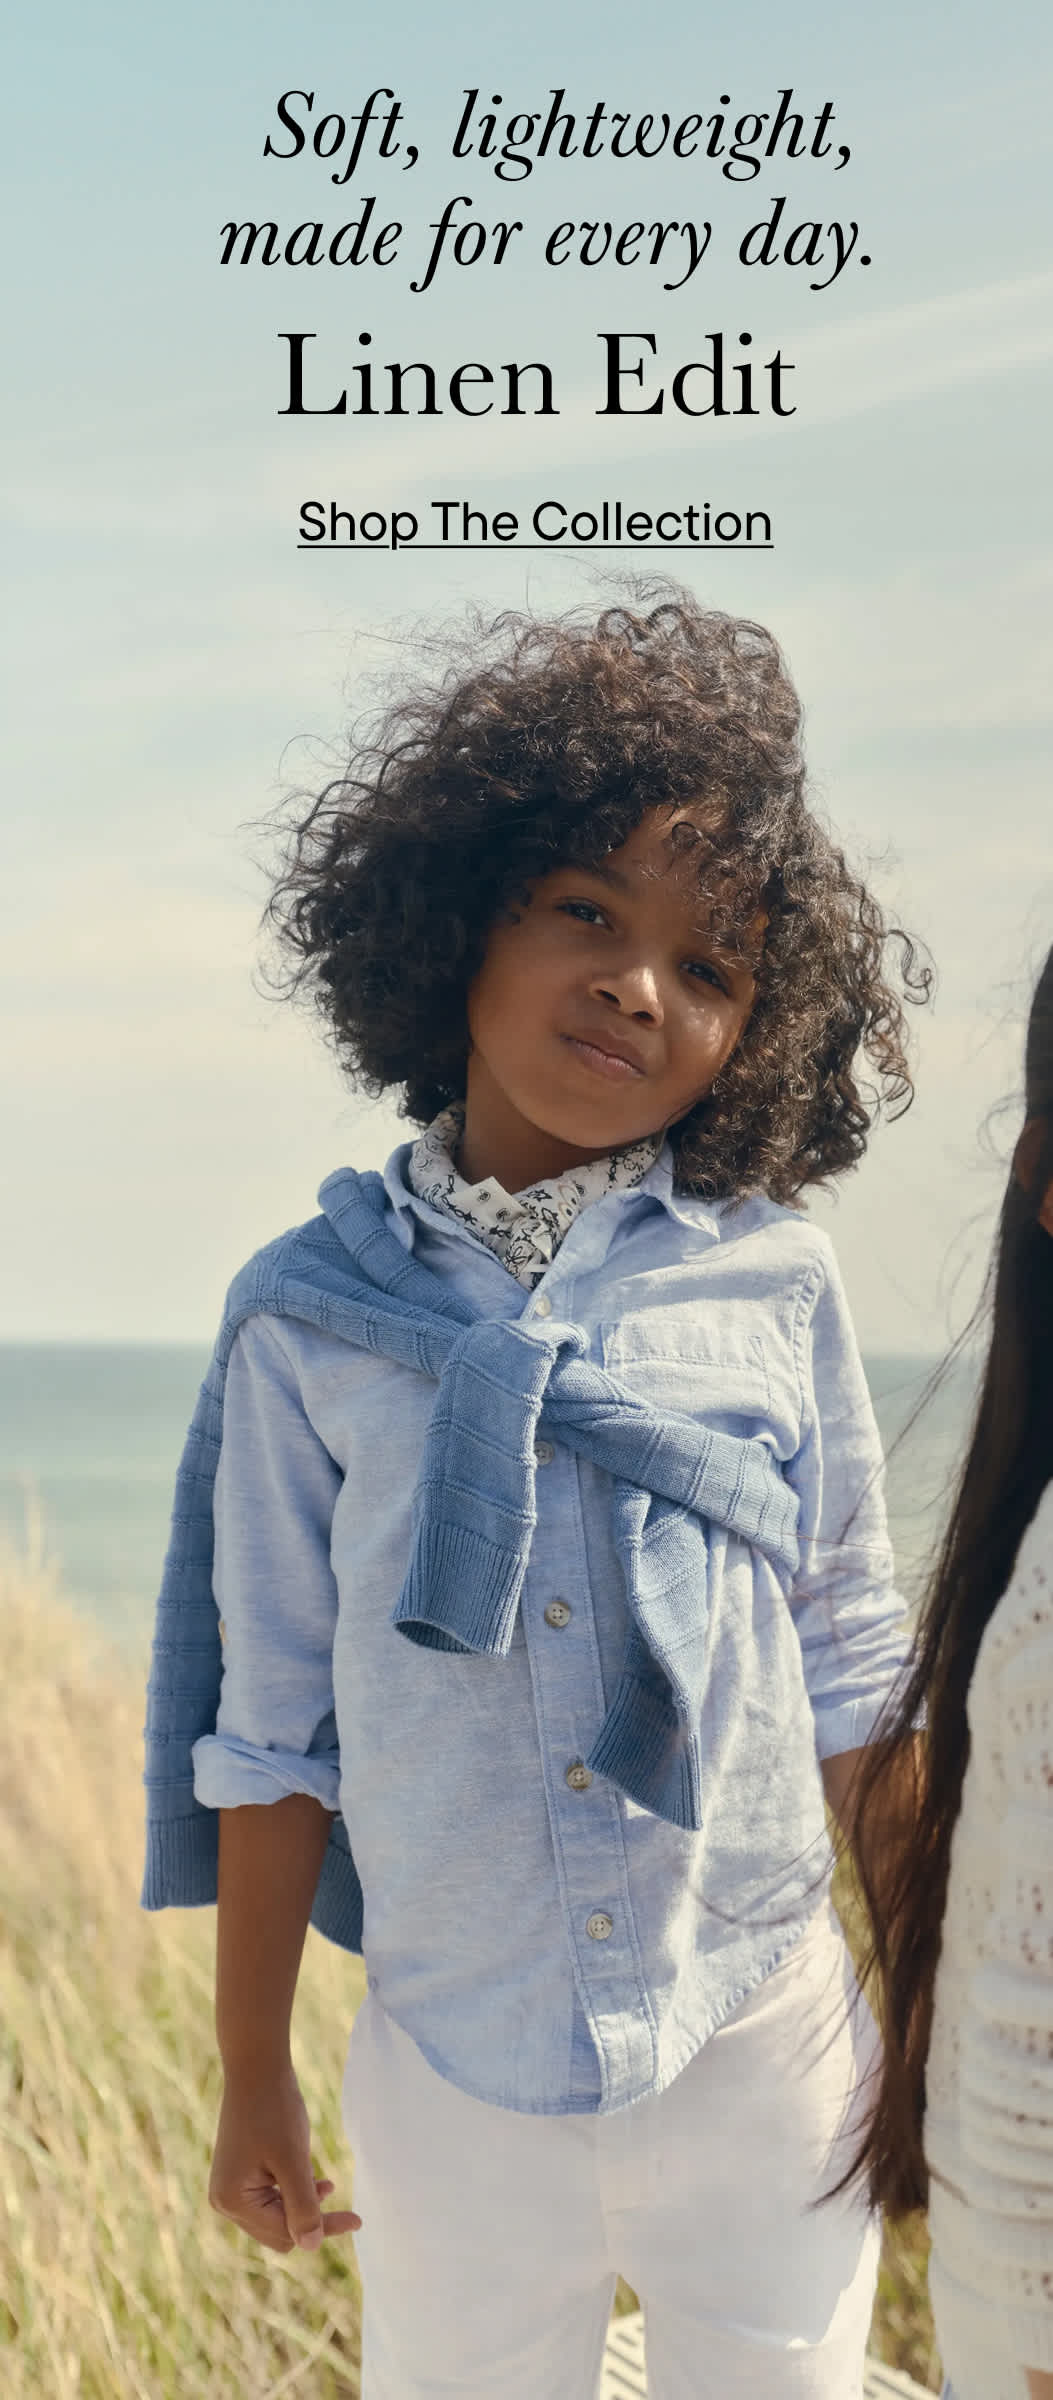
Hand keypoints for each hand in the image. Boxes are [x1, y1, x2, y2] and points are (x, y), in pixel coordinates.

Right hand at [209, 2062, 360, 2253]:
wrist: (256, 2068)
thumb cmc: (274, 2110)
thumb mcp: (293, 2160)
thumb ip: (303, 2205)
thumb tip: (311, 2247)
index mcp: (232, 2201)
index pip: (286, 2233)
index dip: (322, 2227)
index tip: (357, 2220)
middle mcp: (225, 2201)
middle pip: (279, 2231)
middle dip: (309, 2217)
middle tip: (345, 2205)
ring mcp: (230, 2188)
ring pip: (277, 2216)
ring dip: (303, 2203)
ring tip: (327, 2182)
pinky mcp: (240, 2175)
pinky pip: (272, 2198)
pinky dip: (294, 2192)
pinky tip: (316, 2180)